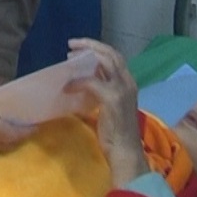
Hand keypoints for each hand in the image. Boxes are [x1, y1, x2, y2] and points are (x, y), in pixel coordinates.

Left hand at [64, 38, 148, 186]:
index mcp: (129, 84)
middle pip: (111, 54)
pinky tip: (67, 86)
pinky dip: (78, 81)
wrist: (125, 152)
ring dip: (85, 56)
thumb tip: (80, 82)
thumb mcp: (109, 107)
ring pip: (104, 61)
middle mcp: (128, 83)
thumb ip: (99, 93)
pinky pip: (92, 82)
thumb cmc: (116, 134)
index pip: (115, 57)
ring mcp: (122, 90)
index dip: (98, 49)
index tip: (79, 48)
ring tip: (69, 56)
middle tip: (72, 44)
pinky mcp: (112, 99)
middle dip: (91, 45)